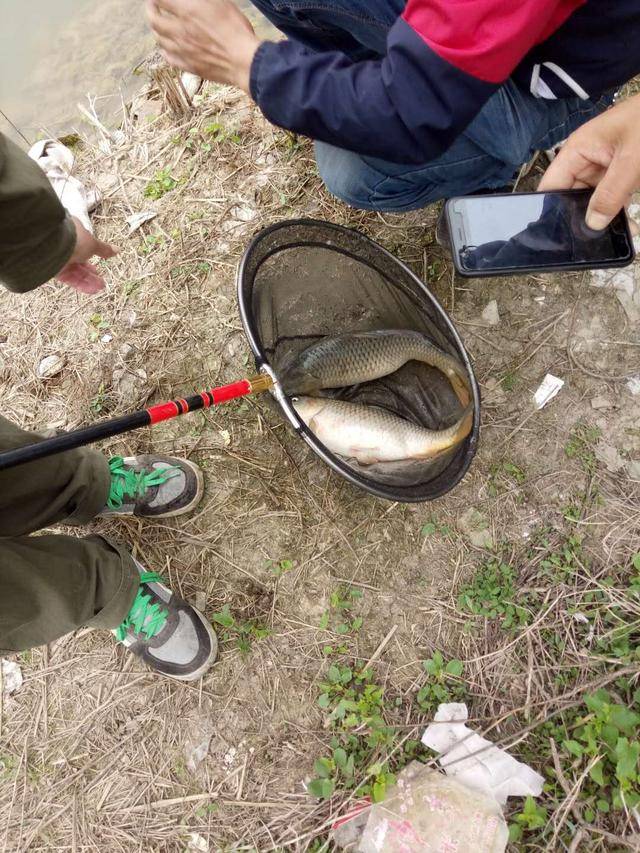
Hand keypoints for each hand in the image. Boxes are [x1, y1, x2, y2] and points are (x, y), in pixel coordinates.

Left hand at [56, 218, 117, 294]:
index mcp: (72, 233)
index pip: (84, 245)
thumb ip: (104, 249)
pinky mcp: (52, 269)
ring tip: (100, 287)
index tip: (100, 264)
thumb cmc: (72, 238)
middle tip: (101, 281)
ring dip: (88, 280)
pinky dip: (80, 284)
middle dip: (91, 272)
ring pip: (75, 271)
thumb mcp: (92, 244)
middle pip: (80, 261)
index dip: (92, 255)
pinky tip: (92, 290)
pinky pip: (68, 278)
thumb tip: (118, 250)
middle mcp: (64, 245)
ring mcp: (58, 257)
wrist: (50, 244)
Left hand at [146, 0, 260, 93]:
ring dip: (157, 31)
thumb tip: (193, 1)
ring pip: (159, 40)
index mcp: (187, 11)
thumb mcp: (221, 3)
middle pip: (153, 20)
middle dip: (151, 11)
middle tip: (153, 7)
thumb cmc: (236, 30)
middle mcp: (179, 30)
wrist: (244, 61)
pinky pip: (169, 59)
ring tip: (160, 27)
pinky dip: (165, 51)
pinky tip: (167, 49)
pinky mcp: (188, 66)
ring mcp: (182, 50)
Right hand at [539, 95, 639, 231]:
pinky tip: (626, 228)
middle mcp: (585, 161)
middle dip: (579, 220)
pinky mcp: (620, 175)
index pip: (551, 186)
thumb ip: (611, 194)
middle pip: (570, 198)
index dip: (549, 211)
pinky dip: (617, 214)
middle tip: (589, 243)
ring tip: (614, 239)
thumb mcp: (631, 160)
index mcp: (578, 150)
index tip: (556, 238)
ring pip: (592, 202)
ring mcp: (603, 168)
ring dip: (602, 220)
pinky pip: (612, 199)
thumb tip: (592, 225)